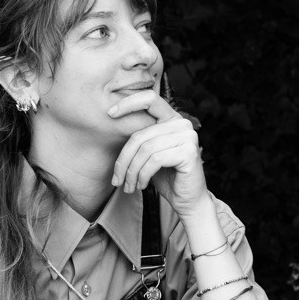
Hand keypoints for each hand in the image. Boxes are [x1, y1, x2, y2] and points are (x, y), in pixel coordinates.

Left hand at [109, 90, 207, 214]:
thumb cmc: (166, 177)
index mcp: (172, 118)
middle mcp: (182, 124)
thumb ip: (139, 139)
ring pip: (145, 150)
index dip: (128, 103)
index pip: (149, 99)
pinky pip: (155, 160)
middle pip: (140, 135)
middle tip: (117, 180)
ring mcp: (188, 137)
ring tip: (128, 186)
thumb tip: (112, 120)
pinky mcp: (189, 152)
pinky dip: (143, 175)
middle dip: (124, 160)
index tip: (109, 114)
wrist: (188, 201)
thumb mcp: (148, 154)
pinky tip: (142, 185)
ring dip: (132, 172)